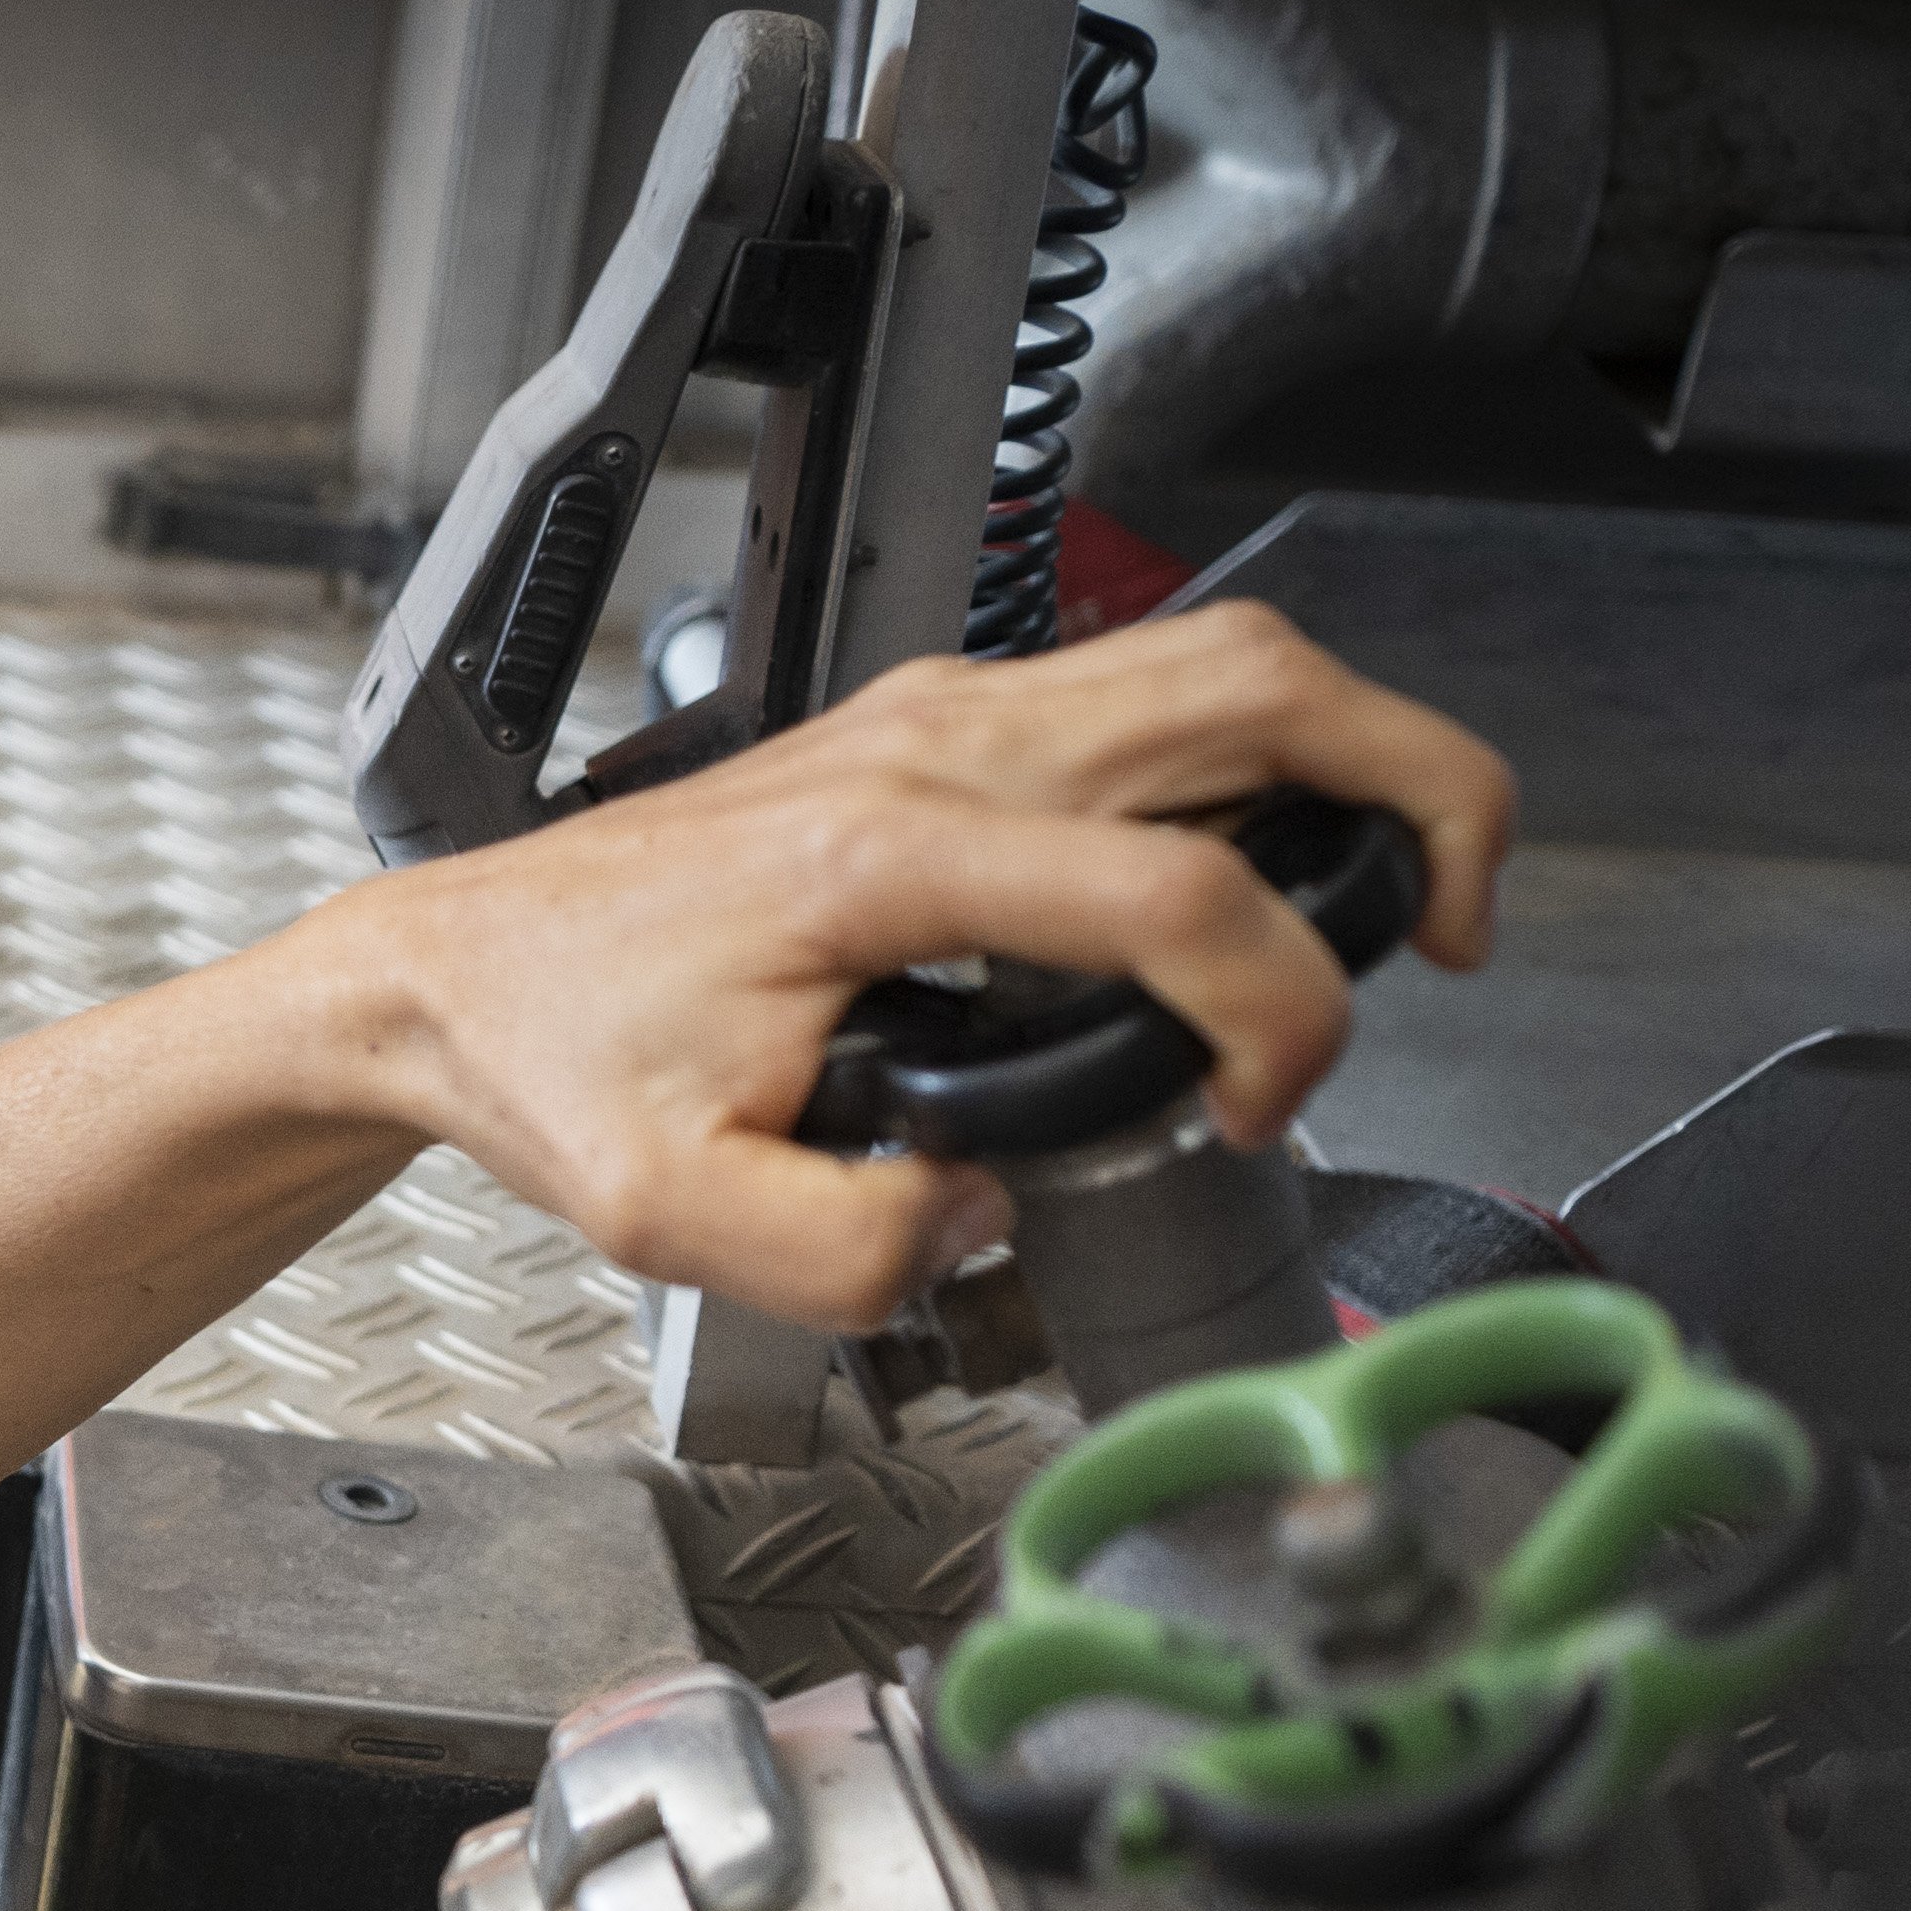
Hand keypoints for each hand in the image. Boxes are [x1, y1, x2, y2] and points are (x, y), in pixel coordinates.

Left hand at [294, 599, 1518, 1330]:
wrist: (454, 972)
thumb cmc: (551, 1055)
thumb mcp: (670, 1209)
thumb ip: (852, 1247)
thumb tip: (991, 1212)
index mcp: (888, 854)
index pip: (1179, 897)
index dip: (1276, 1016)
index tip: (1254, 1110)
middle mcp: (937, 746)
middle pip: (1263, 688)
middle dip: (1419, 794)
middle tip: (1456, 927)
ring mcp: (946, 716)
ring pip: (1229, 662)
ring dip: (1356, 758)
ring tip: (1396, 895)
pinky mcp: (943, 729)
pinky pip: (1158, 699)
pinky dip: (1262, 762)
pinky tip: (1263, 873)